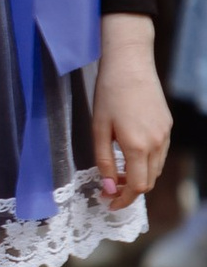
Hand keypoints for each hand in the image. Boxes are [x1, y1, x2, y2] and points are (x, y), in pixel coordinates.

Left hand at [91, 15, 171, 213]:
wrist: (130, 63)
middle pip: (149, 181)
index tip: (109, 204)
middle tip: (110, 190)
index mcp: (137, 145)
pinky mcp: (167, 125)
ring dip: (139, 177)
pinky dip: (146, 163)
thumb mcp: (98, 128)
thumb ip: (103, 160)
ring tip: (118, 175)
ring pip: (156, 169)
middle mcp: (156, 143)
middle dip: (130, 191)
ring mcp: (165, 134)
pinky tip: (130, 156)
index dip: (123, 199)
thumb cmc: (109, 92)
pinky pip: (159, 153)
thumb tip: (108, 186)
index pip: (137, 186)